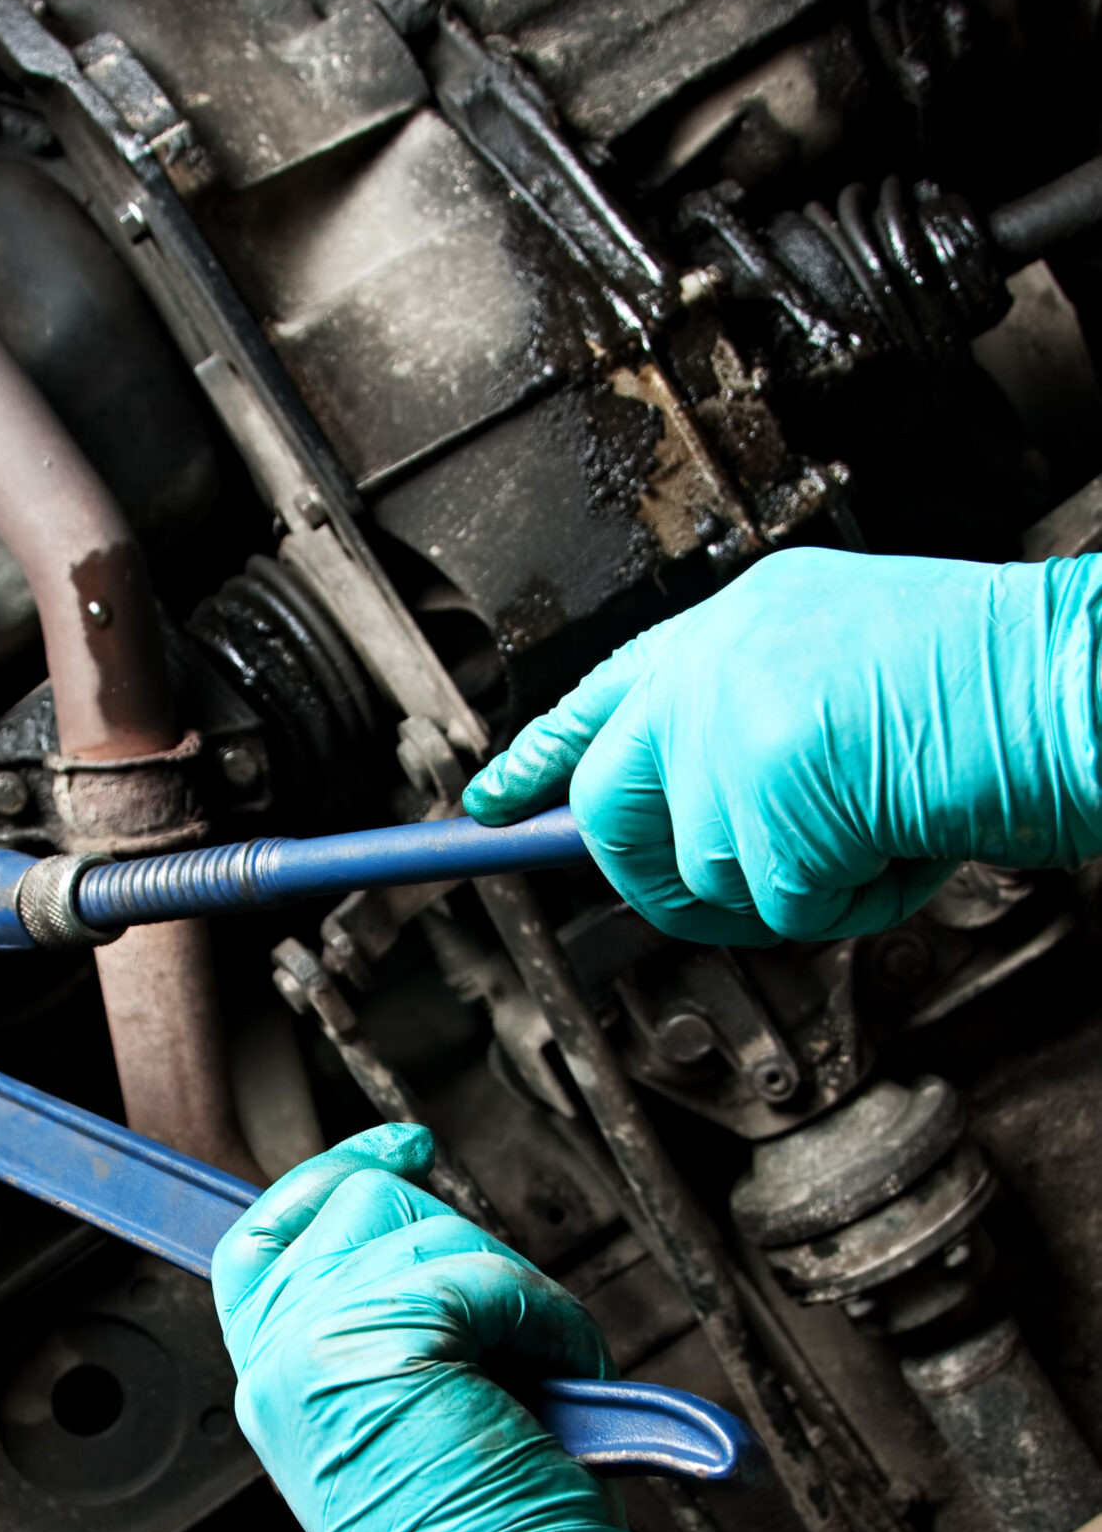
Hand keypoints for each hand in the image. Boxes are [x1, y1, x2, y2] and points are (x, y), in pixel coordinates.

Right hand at [211, 1123, 665, 1531]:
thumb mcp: (388, 1422)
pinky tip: (559, 1364)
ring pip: (425, 1230)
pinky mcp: (378, 1341)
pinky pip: (481, 1275)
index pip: (263, 1236)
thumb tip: (418, 1243)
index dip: (329, 1177)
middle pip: (356, 1211)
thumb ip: (371, 1331)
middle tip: (509, 1323)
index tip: (400, 1150)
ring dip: (511, 1286)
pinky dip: (543, 1313)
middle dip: (457, 1248)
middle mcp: (278, 1360)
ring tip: (538, 1361)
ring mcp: (316, 1347)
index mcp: (272, 1381)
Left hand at [463, 547, 1101, 944]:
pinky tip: (903, 841)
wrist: (1068, 679)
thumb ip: (748, 721)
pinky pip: (783, 906)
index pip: (602, 699)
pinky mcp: (769, 793)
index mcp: (734, 624)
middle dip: (664, 875)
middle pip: (613, 813)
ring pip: (705, 876)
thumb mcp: (842, 669)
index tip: (487, 804)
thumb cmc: (989, 687)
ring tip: (880, 823)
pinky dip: (852, 904)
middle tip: (755, 876)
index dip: (541, 760)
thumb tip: (687, 812)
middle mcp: (714, 663)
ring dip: (796, 885)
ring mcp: (734, 726)